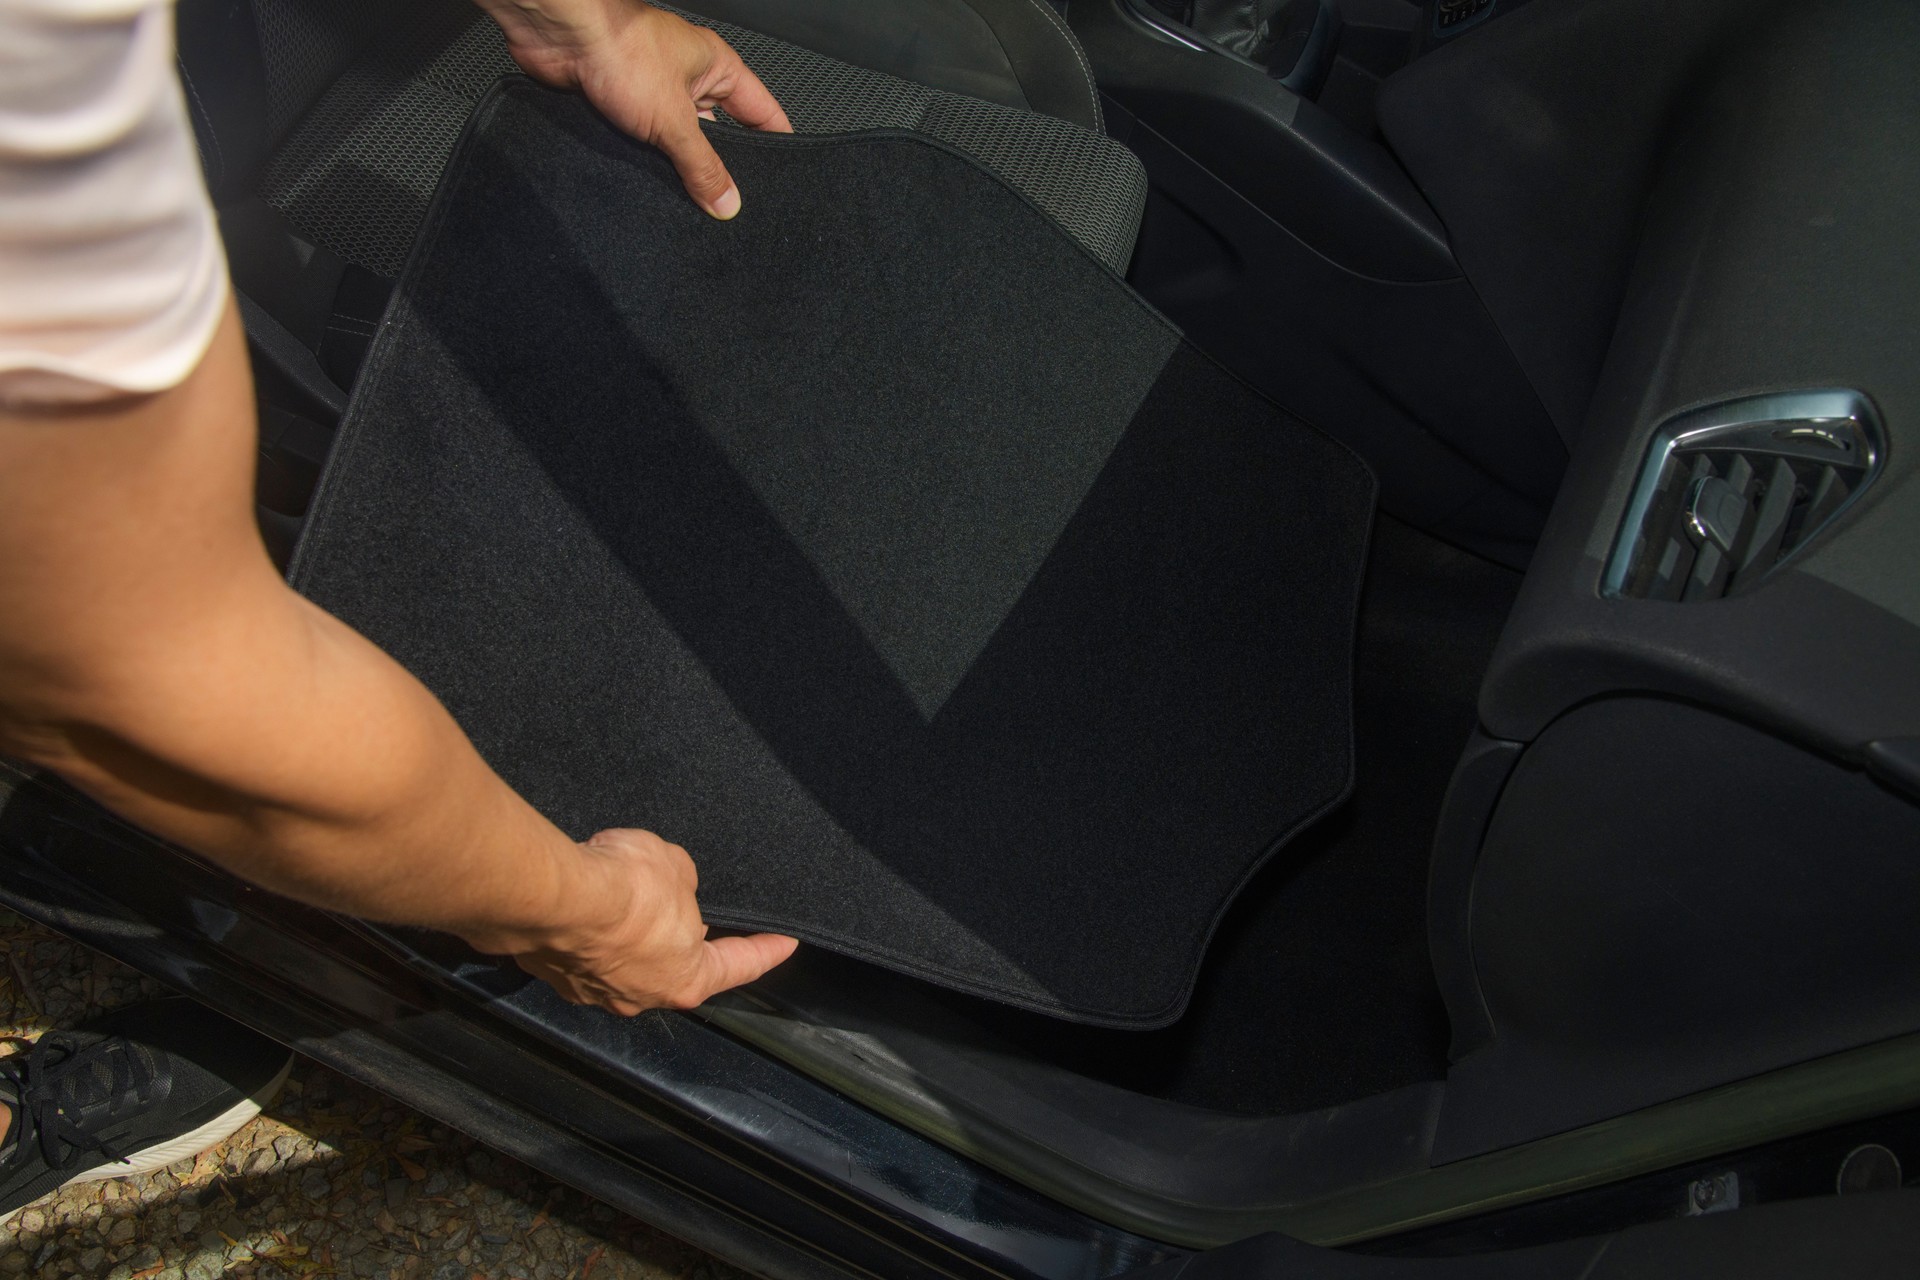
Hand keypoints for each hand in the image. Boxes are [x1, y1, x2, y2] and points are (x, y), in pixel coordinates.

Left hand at [474, 0, 791, 217]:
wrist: (559, 36)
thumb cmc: (619, 46)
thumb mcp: (675, 120)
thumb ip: (703, 166)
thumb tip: (727, 201)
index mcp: (717, 68)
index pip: (762, 112)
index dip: (774, 143)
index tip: (782, 177)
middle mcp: (688, 77)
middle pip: (720, 132)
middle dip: (719, 164)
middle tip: (724, 199)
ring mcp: (655, 90)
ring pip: (679, 141)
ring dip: (677, 164)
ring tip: (684, 194)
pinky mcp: (622, 103)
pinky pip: (645, 142)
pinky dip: (647, 161)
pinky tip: (648, 180)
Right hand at [500, 828, 797, 1014]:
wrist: (551, 895)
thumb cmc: (624, 889)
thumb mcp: (677, 867)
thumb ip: (683, 882)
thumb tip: (668, 887)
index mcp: (686, 980)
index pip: (739, 966)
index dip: (766, 951)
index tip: (786, 945)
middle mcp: (639, 996)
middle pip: (672, 966)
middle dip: (678, 935)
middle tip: (680, 904)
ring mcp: (591, 990)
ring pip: (621, 960)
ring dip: (625, 931)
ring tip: (620, 891)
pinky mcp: (551, 973)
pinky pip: (580, 949)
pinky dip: (587, 928)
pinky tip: (584, 900)